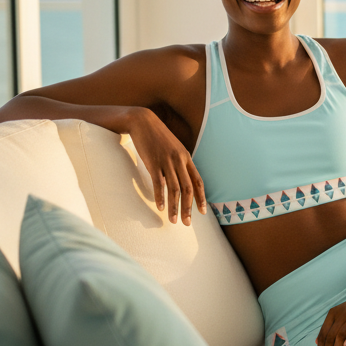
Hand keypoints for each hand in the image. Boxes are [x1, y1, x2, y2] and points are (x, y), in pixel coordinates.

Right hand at [127, 108, 206, 225]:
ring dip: (174, 207)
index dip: (201, 198)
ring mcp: (167, 161)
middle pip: (188, 188)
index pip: (198, 181)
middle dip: (188, 208)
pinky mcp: (153, 162)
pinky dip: (160, 196)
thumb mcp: (174, 149)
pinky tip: (160, 207)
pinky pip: (159, 183)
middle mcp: (179, 161)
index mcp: (187, 158)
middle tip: (187, 223)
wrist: (143, 121)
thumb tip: (182, 180)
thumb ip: (179, 163)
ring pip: (174, 188)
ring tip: (173, 220)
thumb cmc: (158, 137)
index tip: (202, 212)